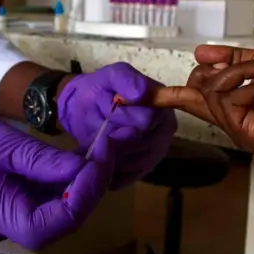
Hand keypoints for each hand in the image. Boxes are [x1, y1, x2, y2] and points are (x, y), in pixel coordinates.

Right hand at [0, 107, 113, 249]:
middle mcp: (3, 225)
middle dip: (88, 189)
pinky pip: (46, 198)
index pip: (46, 226)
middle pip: (57, 221)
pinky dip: (66, 180)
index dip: (80, 199)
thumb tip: (81, 170)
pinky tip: (80, 158)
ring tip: (99, 150)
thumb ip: (38, 159)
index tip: (98, 161)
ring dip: (81, 183)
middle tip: (106, 151)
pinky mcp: (14, 204)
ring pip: (55, 210)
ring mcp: (8, 217)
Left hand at [58, 62, 176, 188]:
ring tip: (97, 143)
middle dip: (117, 139)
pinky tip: (100, 159)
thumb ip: (126, 79)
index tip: (107, 109)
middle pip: (141, 145)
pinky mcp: (141, 171)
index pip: (147, 121)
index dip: (123, 118)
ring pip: (132, 164)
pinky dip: (109, 171)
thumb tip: (140, 93)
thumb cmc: (103, 88)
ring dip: (112, 155)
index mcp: (163, 108)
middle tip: (100, 129)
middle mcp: (165, 133)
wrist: (88, 105)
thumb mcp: (112, 76)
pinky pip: (125, 178)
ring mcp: (155, 154)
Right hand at [150, 46, 253, 151]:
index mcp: (230, 104)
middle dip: (225, 67)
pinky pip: (229, 100)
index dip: (162, 96)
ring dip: (244, 72)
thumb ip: (228, 58)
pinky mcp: (247, 135)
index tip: (132, 95)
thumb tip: (200, 53)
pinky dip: (252, 85)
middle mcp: (229, 120)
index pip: (189, 98)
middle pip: (198, 86)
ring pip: (212, 89)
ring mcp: (237, 130)